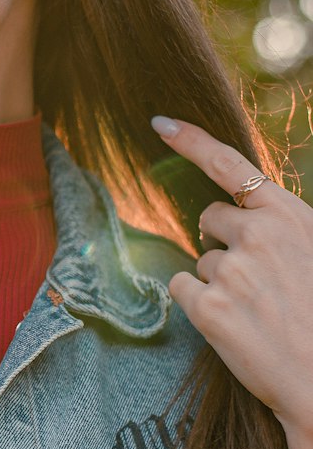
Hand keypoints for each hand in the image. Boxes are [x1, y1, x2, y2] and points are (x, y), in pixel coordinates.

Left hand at [151, 116, 312, 448]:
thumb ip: (280, 229)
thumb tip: (238, 219)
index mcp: (290, 217)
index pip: (232, 165)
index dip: (191, 140)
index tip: (159, 123)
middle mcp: (259, 235)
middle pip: (209, 221)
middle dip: (223, 243)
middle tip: (255, 281)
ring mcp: (231, 271)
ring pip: (200, 262)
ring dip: (218, 282)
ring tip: (258, 312)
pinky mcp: (209, 308)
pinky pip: (182, 290)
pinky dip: (198, 306)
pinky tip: (233, 325)